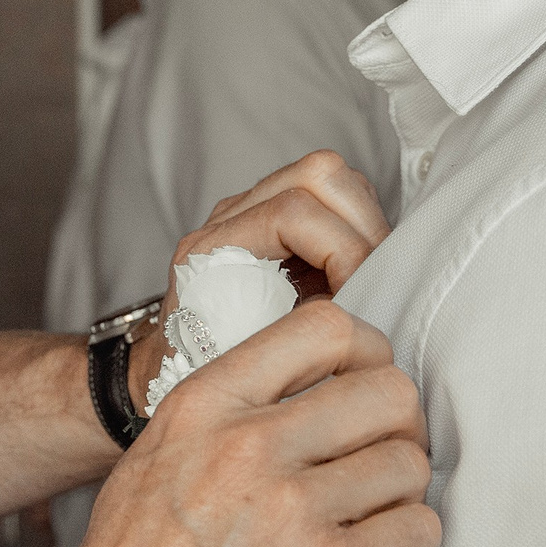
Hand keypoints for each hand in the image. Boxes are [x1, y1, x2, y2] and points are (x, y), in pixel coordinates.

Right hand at [34, 299, 437, 546]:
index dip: (367, 359)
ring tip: (365, 544)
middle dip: (396, 437)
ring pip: (410, 467)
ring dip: (399, 507)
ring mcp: (292, 510)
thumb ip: (221, 427)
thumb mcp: (150, 472)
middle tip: (375, 481)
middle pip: (389, 392)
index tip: (364, 401)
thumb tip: (308, 405)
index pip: (326, 326)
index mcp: (200, 409)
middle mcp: (247, 446)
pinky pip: (419, 535)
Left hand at [128, 151, 392, 411]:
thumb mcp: (247, 362)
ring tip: (368, 276)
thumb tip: (364, 314)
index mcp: (212, 249)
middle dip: (362, 227)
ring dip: (364, 224)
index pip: (295, 211)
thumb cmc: (204, 371)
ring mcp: (252, 213)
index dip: (343, 251)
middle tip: (375, 281)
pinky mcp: (275, 220)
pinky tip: (356, 271)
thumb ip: (293, 331)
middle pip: (319, 174)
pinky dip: (356, 228)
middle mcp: (229, 219)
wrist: (171, 366)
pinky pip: (331, 199)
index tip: (355, 300)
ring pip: (332, 179)